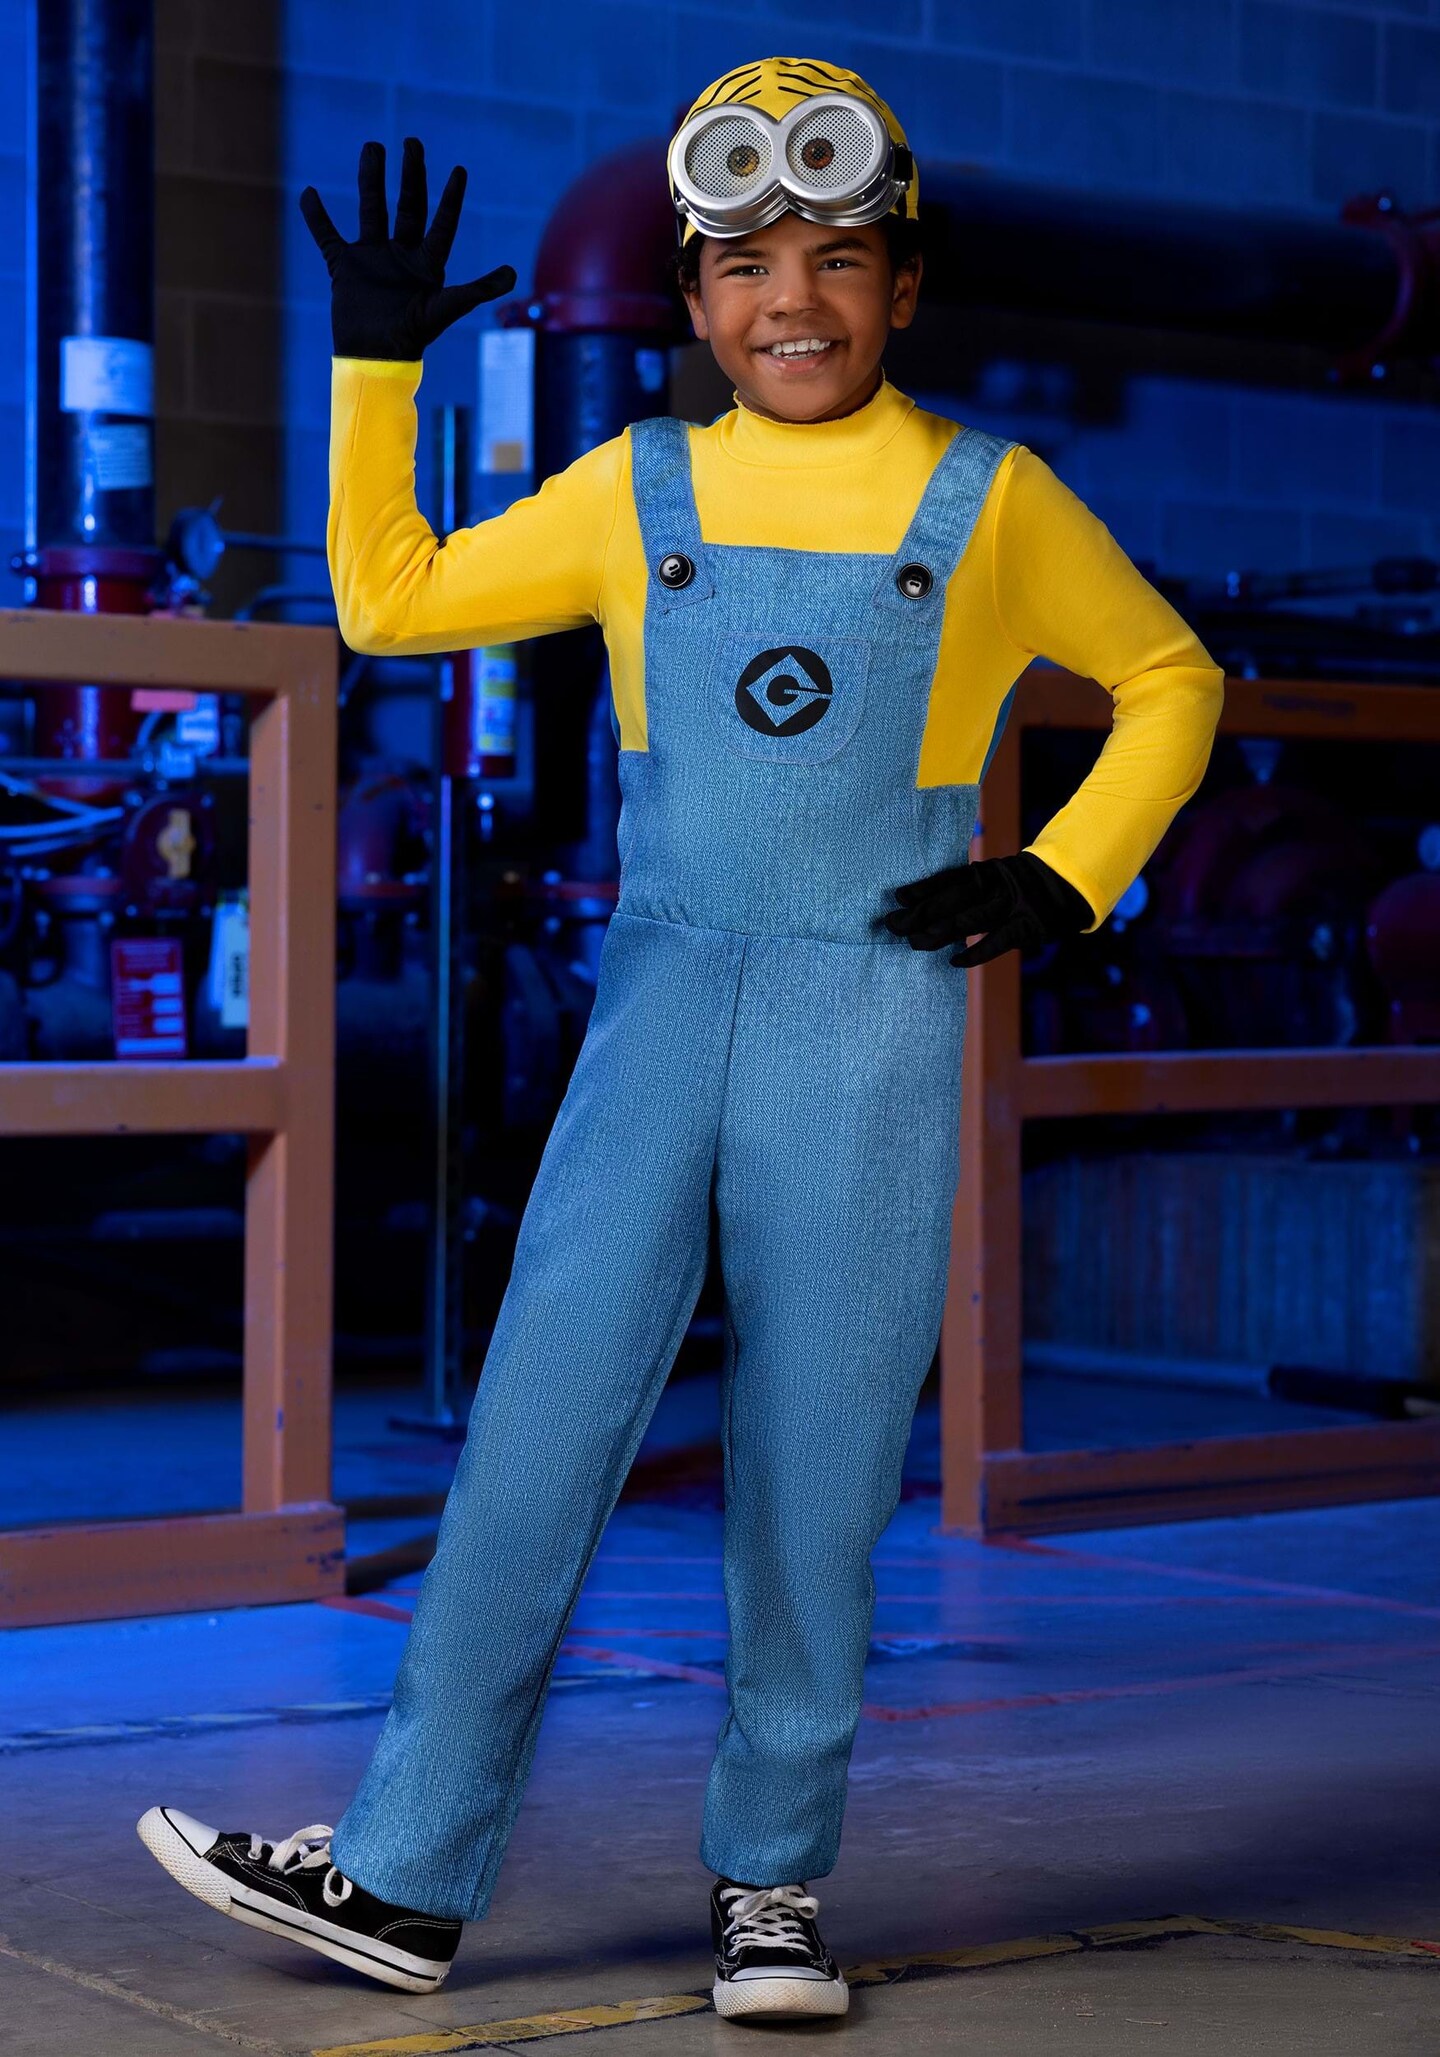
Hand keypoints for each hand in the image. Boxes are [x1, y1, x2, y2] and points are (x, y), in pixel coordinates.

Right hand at [299, 136, 515, 359]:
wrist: (375, 358)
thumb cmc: (412, 337)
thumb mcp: (446, 309)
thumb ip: (476, 289)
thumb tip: (512, 274)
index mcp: (427, 263)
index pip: (442, 223)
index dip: (451, 199)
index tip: (459, 171)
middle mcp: (401, 254)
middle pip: (408, 206)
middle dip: (411, 175)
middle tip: (412, 143)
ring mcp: (372, 258)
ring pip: (371, 209)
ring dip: (371, 179)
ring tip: (373, 147)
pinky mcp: (344, 266)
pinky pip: (328, 236)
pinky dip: (317, 217)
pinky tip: (309, 194)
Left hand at [883, 850, 1093, 966]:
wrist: (1066, 886)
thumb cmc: (1018, 886)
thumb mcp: (993, 878)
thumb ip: (964, 888)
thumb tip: (919, 905)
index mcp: (985, 871)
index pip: (948, 879)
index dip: (923, 888)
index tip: (898, 897)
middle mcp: (995, 886)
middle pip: (951, 899)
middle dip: (919, 913)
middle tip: (893, 925)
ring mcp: (1011, 906)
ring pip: (968, 920)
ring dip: (939, 933)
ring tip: (914, 943)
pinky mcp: (1026, 927)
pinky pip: (996, 942)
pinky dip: (974, 952)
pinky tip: (954, 961)